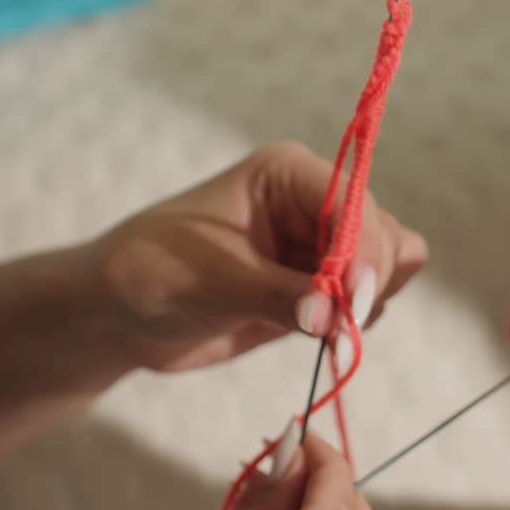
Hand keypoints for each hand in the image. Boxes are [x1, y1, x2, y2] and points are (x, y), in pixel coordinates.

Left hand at [96, 141, 426, 370]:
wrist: (121, 314)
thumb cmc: (151, 274)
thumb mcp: (211, 283)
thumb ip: (277, 296)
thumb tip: (333, 317)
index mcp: (287, 173)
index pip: (351, 200)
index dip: (363, 250)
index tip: (354, 304)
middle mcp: (313, 201)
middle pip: (382, 232)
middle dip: (367, 282)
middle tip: (337, 329)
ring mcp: (320, 245)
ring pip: (388, 263)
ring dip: (368, 302)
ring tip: (327, 331)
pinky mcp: (320, 286)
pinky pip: (371, 298)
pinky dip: (358, 321)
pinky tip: (325, 336)